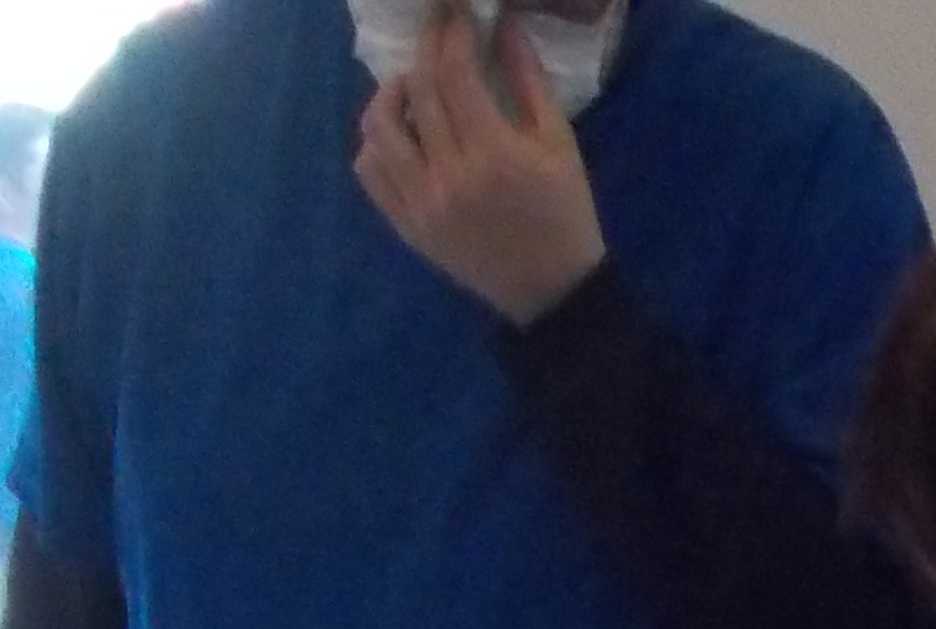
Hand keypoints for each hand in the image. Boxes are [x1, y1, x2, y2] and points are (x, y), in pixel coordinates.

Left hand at [356, 6, 605, 326]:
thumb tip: (502, 25)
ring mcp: (421, 204)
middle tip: (436, 30)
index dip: (452, 34)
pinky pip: (370, 171)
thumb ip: (529, 82)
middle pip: (418, 92)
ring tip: (411, 85)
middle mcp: (449, 178)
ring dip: (389, 94)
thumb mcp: (561, 146)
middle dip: (425, 49)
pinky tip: (400, 133)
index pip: (456, 75)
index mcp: (495, 157)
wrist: (552, 293)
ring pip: (379, 129)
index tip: (457, 14)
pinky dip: (376, 141)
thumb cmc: (565, 215)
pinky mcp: (406, 226)